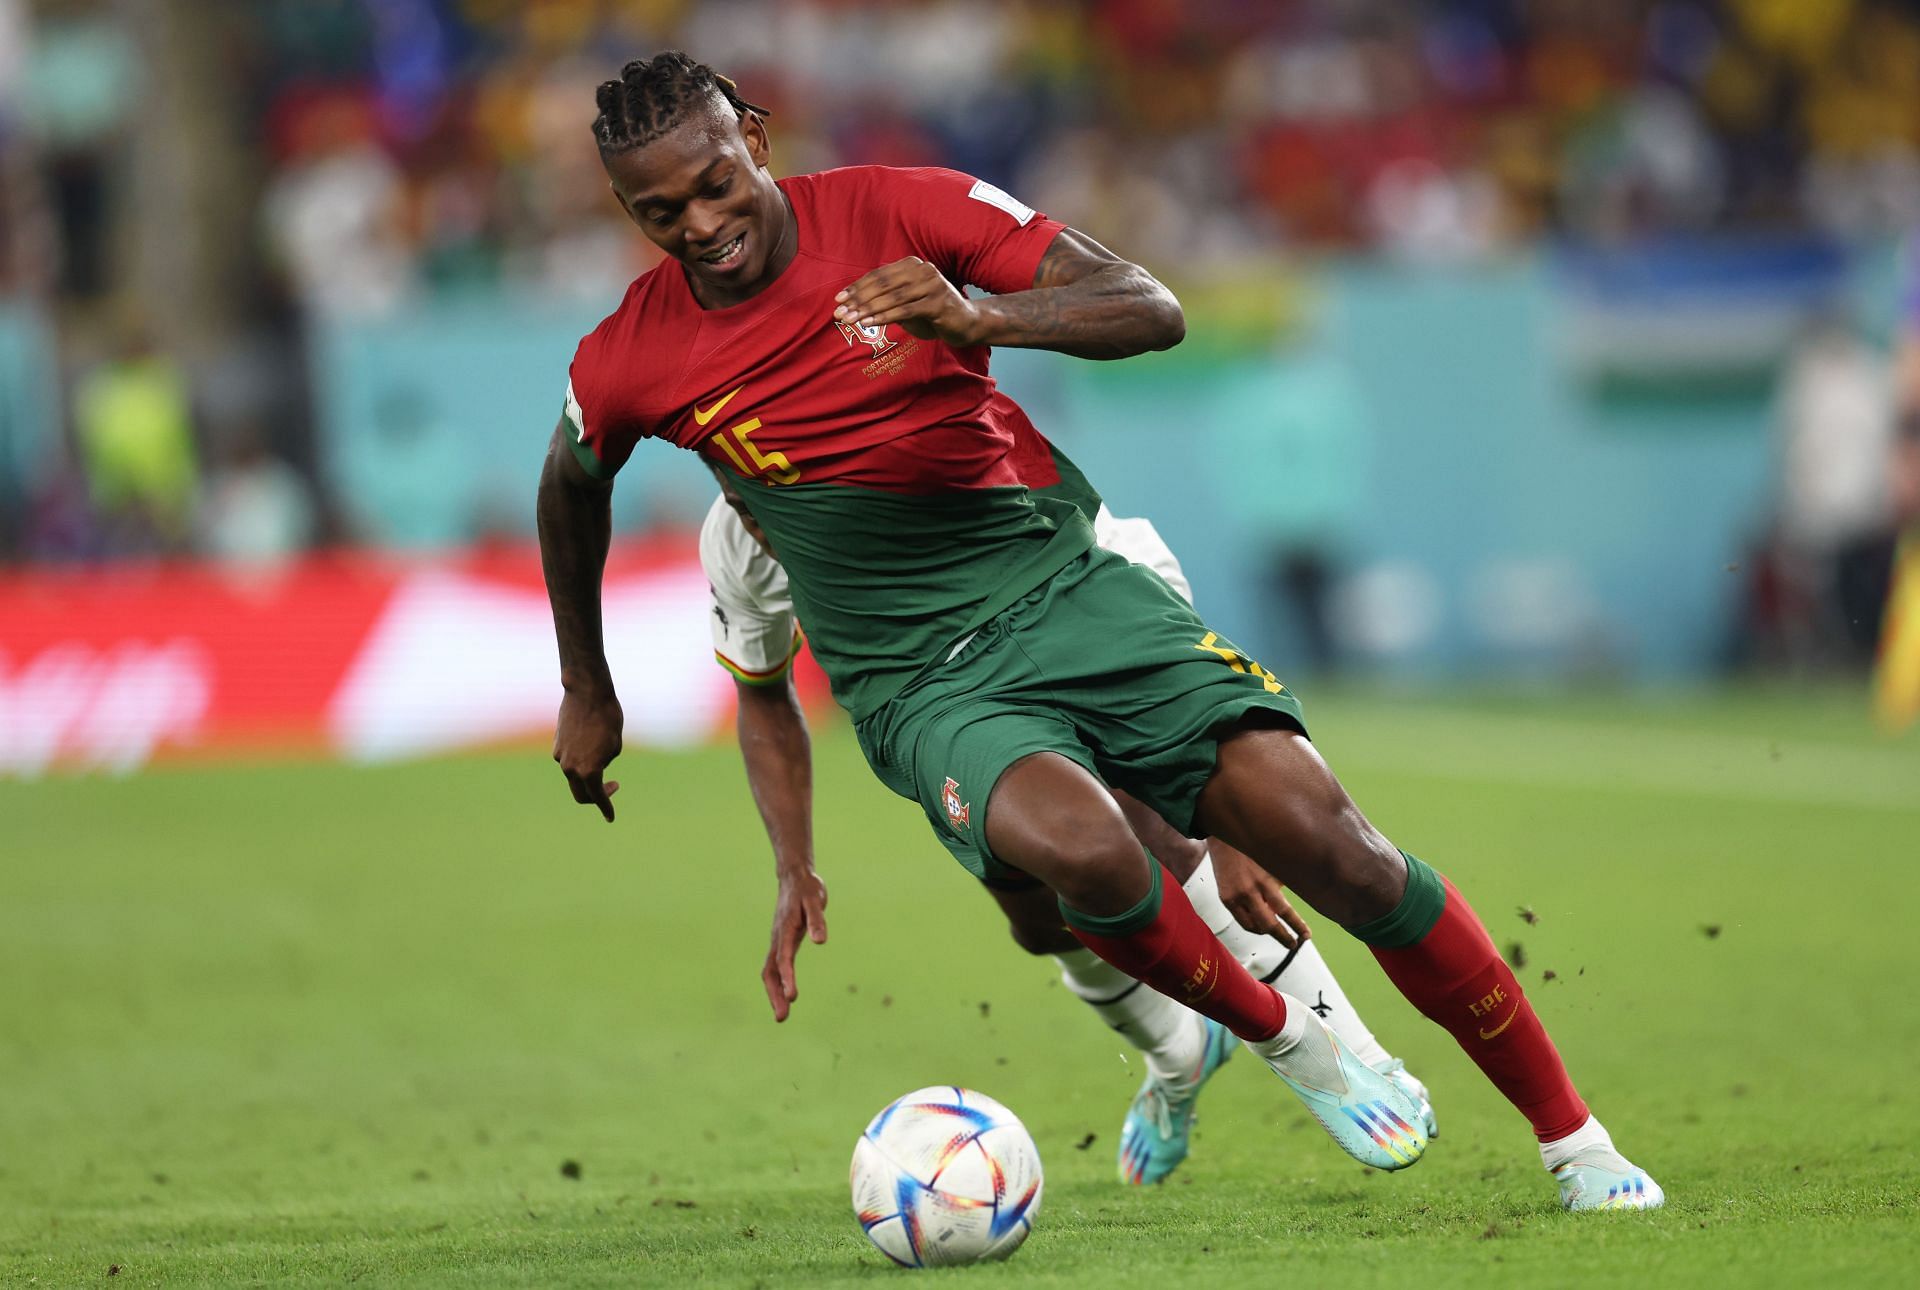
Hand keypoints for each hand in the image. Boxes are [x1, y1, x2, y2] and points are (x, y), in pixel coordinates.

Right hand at [553, 686, 622, 821]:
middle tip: (612, 786)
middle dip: (595, 797)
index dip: (606, 809)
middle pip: (581, 795)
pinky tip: (589, 746)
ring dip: (588, 775)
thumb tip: (595, 767)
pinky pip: (569, 760)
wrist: (587, 693)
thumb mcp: (615, 745)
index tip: (610, 818)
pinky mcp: (556, 745)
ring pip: (574, 776)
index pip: (598, 797)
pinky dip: (579, 760)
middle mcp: (570, 768)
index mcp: (589, 771)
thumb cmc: (608, 717)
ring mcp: (560, 757)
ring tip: (603, 756)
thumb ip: (604, 762)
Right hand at [762, 868, 828, 1021]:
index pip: (784, 959)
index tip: (792, 997)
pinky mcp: (782, 942)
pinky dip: (778, 983)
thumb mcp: (815, 900)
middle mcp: (778, 939)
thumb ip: (817, 920)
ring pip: (770, 971)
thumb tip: (820, 941)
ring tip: (782, 1015)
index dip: (788, 978)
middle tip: (782, 1017)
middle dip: (775, 995)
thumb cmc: (807, 888)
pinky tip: (785, 995)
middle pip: (771, 972)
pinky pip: (776, 967)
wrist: (794, 877)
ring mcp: (778, 941)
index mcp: (785, 930)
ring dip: (775, 993)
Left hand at [834, 258, 980, 345]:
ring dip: (867, 309)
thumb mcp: (906, 302)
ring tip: (850, 320)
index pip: (879, 275)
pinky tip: (870, 323)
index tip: (839, 300)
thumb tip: (854, 304)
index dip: (857, 287)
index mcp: (912, 265)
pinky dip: (885, 317)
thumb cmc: (933, 313)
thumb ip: (886, 299)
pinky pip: (905, 310)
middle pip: (882, 284)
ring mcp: (932, 285)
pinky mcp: (937, 303)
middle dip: (858, 300)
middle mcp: (922, 270)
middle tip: (840, 313)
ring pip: (892, 297)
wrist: (967, 323)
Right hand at [1210, 841, 1311, 948]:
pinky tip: (1261, 925)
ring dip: (1268, 933)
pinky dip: (1254, 927)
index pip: (1285, 911)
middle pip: (1269, 924)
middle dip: (1284, 937)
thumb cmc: (1253, 849)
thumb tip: (1291, 909)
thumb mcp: (1272, 864)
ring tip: (1278, 933)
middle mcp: (1250, 891)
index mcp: (1266, 881)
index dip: (1297, 926)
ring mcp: (1236, 897)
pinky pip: (1242, 921)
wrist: (1225, 839)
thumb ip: (1280, 886)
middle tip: (1294, 943)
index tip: (1306, 936)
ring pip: (1255, 927)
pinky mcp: (1226, 899)